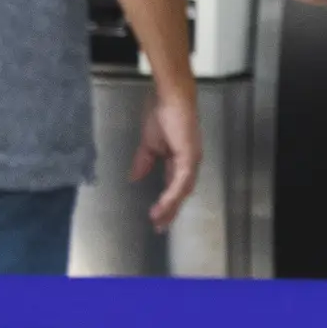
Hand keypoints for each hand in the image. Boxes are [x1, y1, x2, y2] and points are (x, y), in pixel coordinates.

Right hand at [136, 90, 203, 226]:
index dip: (167, 203)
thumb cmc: (163, 115)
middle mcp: (189, 163)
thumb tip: (135, 177)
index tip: (157, 218)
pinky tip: (164, 205)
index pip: (174, 188)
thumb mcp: (149, 145)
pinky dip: (172, 194)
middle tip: (160, 228)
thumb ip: (144, 162)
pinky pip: (181, 181)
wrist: (171, 99)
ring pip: (182, 191)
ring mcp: (191, 161)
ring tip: (158, 220)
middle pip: (181, 194)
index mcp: (180, 161)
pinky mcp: (189, 157)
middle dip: (170, 212)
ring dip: (170, 207)